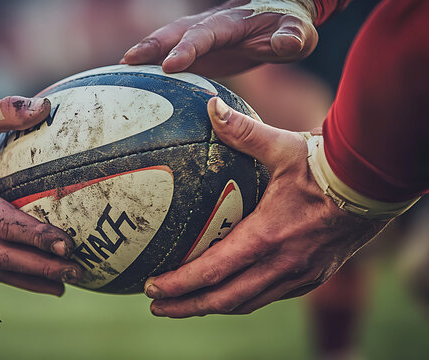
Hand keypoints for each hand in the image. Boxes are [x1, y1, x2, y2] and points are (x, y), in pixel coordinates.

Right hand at [0, 96, 81, 295]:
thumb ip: (4, 111)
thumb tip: (46, 107)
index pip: (0, 223)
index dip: (34, 236)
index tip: (67, 245)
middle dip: (40, 268)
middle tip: (76, 271)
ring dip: (28, 279)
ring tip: (64, 284)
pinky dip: (11, 275)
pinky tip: (36, 278)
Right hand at [122, 0, 317, 76]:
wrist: (278, 20)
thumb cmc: (288, 29)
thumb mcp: (298, 34)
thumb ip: (292, 37)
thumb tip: (286, 42)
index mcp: (231, 23)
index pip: (205, 34)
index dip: (186, 48)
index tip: (169, 65)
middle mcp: (209, 26)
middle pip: (175, 32)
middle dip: (151, 45)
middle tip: (128, 61)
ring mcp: (199, 38)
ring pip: (167, 41)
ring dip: (144, 53)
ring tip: (120, 69)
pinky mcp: (196, 51)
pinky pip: (169, 54)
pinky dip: (149, 63)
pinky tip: (131, 77)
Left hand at [143, 97, 387, 316]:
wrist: (373, 187)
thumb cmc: (326, 166)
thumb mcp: (283, 146)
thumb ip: (243, 130)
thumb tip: (211, 106)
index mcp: (268, 237)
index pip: (214, 272)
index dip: (180, 284)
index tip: (151, 287)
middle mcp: (282, 265)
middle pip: (224, 300)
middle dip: (186, 306)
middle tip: (156, 306)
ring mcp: (298, 276)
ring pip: (246, 303)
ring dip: (212, 307)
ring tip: (184, 306)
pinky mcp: (311, 277)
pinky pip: (268, 297)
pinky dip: (240, 299)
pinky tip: (226, 292)